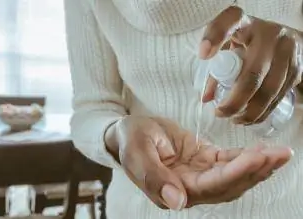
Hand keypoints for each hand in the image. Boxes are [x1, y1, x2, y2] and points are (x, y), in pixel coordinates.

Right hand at [106, 116, 292, 209]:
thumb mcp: (135, 153)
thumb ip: (152, 177)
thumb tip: (176, 203)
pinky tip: (263, 151)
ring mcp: (198, 175)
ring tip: (280, 153)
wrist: (131, 131)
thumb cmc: (130, 140)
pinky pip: (228, 161)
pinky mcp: (204, 161)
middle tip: (279, 155)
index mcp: (170, 190)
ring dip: (257, 167)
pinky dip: (246, 157)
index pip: (208, 187)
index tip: (255, 158)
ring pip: (232, 176)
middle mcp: (188, 187)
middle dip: (255, 171)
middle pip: (227, 185)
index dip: (233, 174)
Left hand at [200, 6, 302, 124]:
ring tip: (235, 120)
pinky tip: (251, 117)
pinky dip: (264, 111)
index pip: (230, 20)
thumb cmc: (247, 44)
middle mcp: (269, 34)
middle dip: (234, 101)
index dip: (215, 37)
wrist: (283, 39)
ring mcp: (287, 50)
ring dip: (250, 111)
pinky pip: (280, 95)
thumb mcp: (230, 48)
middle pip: (252, 74)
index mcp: (245, 22)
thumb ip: (216, 69)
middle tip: (220, 113)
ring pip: (268, 90)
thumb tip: (206, 99)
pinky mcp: (299, 67)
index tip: (203, 55)